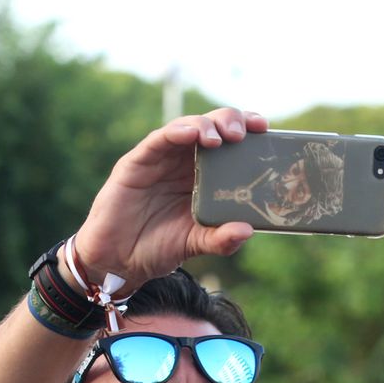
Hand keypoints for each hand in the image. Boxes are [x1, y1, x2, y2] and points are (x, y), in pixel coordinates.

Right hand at [72, 108, 267, 290]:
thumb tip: (247, 230)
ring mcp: (161, 159)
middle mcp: (184, 162)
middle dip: (231, 122)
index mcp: (203, 176)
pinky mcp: (137, 162)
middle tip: (244, 133)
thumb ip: (220, 239)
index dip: (248, 132)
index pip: (229, 144)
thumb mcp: (194, 244)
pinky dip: (175, 132)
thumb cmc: (157, 248)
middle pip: (212, 127)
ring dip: (206, 125)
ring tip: (220, 137)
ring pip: (187, 127)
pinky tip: (191, 132)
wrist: (118, 261)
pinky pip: (158, 140)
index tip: (265, 130)